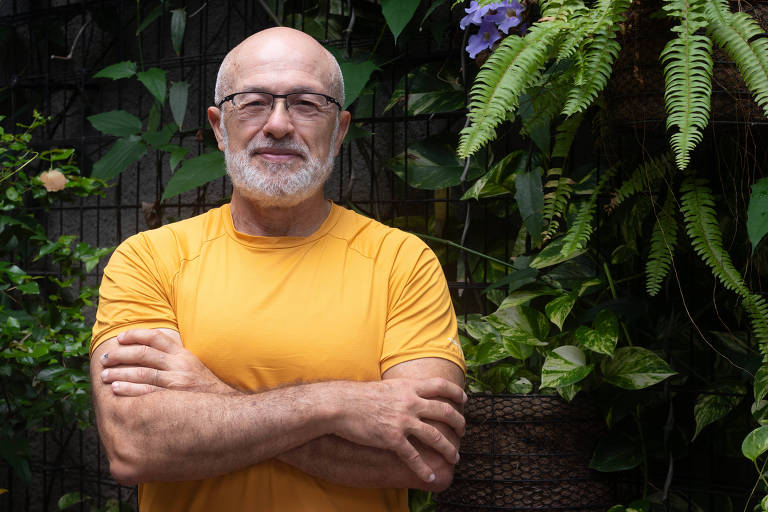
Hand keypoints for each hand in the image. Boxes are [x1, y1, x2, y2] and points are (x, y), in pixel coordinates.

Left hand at [99, 328, 235, 395]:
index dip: (135, 335)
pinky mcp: (173, 398)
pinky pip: (146, 392)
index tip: (120, 339)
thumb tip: (149, 349)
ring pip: (141, 372)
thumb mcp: (192, 365)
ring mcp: (176, 381)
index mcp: (183, 354)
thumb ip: (174, 357)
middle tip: (105, 359)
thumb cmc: (203, 387)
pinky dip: (128, 389)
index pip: (156, 338)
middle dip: (120, 355)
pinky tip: (115, 389)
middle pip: (143, 354)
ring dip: (119, 373)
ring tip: (104, 375)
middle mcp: (179, 365)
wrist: (223, 407)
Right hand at [330, 377, 465, 483]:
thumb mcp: (386, 386)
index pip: (441, 385)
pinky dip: (424, 469)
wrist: (340, 405)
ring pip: (435, 436)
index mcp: (409, 387)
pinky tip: (430, 477)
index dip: (456, 392)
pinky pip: (414, 457)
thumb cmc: (359, 396)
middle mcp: (410, 402)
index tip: (464, 399)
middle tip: (463, 431)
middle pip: (445, 412)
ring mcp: (403, 421)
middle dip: (459, 423)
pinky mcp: (393, 438)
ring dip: (448, 449)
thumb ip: (402, 391)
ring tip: (454, 457)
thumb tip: (411, 395)